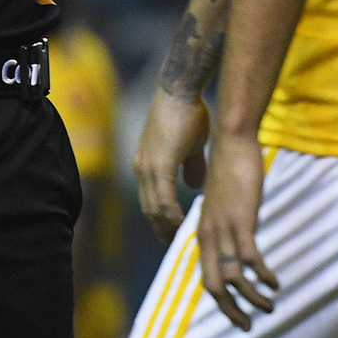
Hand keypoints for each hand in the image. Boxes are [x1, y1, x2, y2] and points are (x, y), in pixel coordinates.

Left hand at [134, 91, 209, 241]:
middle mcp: (142, 169)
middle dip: (163, 230)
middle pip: (149, 210)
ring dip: (167, 226)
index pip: (151, 201)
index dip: (161, 220)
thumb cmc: (187, 113)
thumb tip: (194, 184)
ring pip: (154, 208)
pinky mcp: (158, 164)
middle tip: (178, 246)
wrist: (180, 91)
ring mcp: (147, 167)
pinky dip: (172, 215)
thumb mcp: (191, 145)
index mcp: (148, 165)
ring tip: (182, 241)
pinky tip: (183, 226)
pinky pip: (163, 198)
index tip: (175, 235)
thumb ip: (190, 166)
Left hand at [197, 131, 278, 330]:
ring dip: (252, 298)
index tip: (236, 316)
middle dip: (230, 311)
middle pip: (214, 286)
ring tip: (270, 307)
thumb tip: (237, 244)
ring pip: (233, 278)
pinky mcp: (241, 220)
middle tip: (247, 327)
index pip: (206, 278)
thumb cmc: (229, 172)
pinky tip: (275, 282)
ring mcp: (223, 229)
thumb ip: (226, 227)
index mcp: (203, 234)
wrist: (230, 144)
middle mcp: (208, 235)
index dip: (220, 302)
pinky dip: (262, 275)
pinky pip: (250, 258)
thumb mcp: (223, 206)